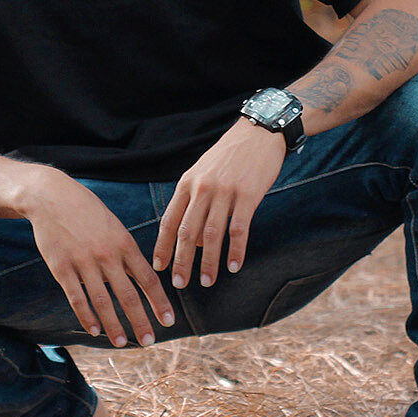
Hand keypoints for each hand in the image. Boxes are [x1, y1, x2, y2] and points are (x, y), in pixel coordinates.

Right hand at [26, 169, 175, 346]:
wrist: (51, 196)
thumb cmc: (86, 210)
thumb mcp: (113, 225)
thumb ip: (125, 252)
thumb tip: (140, 277)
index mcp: (124, 243)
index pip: (147, 279)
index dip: (159, 302)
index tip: (169, 321)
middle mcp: (107, 255)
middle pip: (128, 295)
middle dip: (140, 321)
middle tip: (149, 341)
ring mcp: (83, 262)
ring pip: (102, 301)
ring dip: (113, 325)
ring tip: (121, 342)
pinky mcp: (61, 268)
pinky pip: (77, 298)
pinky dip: (86, 317)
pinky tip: (94, 330)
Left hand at [154, 120, 285, 289]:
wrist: (259, 132)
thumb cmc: (230, 156)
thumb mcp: (203, 172)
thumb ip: (195, 202)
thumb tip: (197, 241)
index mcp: (187, 183)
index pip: (169, 220)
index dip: (163, 246)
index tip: (159, 267)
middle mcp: (202, 188)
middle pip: (187, 232)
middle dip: (181, 261)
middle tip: (179, 284)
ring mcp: (224, 191)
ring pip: (211, 234)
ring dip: (209, 262)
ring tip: (207, 282)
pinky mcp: (248, 194)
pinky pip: (238, 229)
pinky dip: (236, 250)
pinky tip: (234, 266)